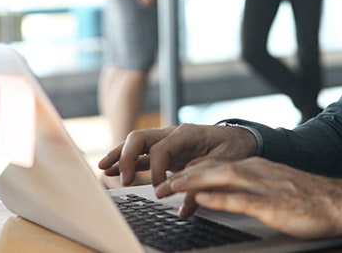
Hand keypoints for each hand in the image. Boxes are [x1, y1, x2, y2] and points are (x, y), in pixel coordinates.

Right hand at [98, 124, 256, 187]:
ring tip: (103, 168)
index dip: (155, 170)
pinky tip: (112, 170)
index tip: (158, 190)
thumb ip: (203, 182)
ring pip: (136, 142)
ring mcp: (166, 139)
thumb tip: (184, 209)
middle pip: (141, 137)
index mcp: (186, 133)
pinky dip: (126, 160)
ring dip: (120, 155)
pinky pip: (140, 153)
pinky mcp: (164, 149)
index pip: (161, 148)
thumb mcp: (224, 165)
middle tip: (123, 180)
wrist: (239, 137)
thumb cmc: (233, 148)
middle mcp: (172, 133)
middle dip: (127, 157)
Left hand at [156, 157, 341, 239]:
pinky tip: (201, 200)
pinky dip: (218, 198)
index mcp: (255, 168)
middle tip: (158, 184)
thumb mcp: (273, 190)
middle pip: (211, 168)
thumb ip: (248, 190)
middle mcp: (256, 171)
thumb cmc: (308, 199)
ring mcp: (263, 185)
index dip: (189, 171)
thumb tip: (221, 196)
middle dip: (182, 175)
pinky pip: (240, 198)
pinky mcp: (271, 203)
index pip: (215, 165)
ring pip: (221, 178)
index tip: (168, 178)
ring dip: (192, 182)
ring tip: (170, 188)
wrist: (340, 202)